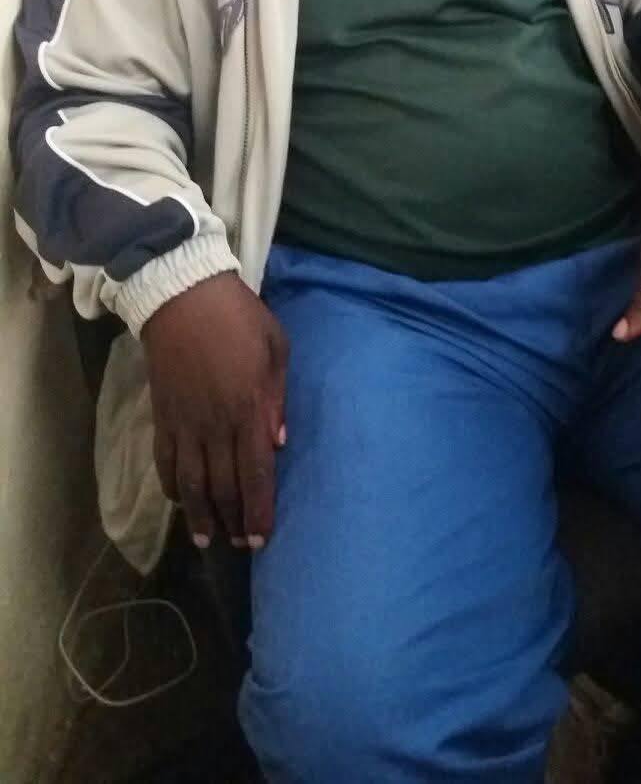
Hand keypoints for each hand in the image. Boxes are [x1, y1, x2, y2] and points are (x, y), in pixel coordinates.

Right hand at [142, 274, 288, 550]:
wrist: (183, 295)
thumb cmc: (239, 317)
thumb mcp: (276, 348)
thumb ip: (278, 398)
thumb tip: (278, 443)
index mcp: (248, 409)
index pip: (256, 474)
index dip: (258, 511)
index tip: (261, 539)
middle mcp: (215, 425)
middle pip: (223, 487)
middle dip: (233, 521)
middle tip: (240, 545)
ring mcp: (184, 423)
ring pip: (191, 483)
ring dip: (200, 515)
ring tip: (208, 539)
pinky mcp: (161, 415)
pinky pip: (164, 461)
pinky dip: (171, 487)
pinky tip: (180, 502)